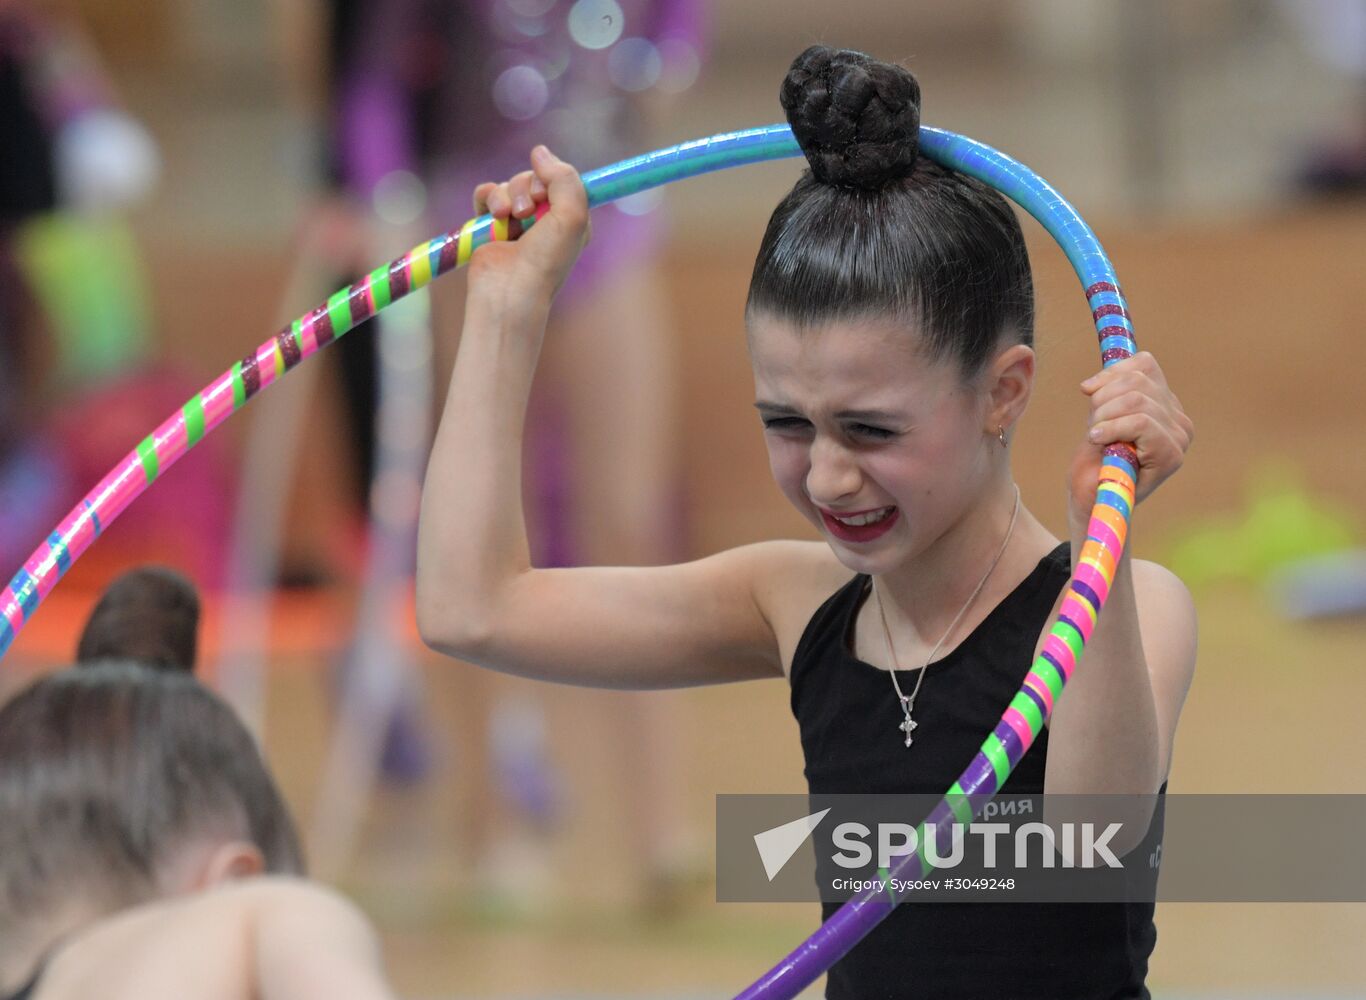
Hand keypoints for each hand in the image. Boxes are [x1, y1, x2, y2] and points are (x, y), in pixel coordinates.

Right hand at [468, 145, 590, 308]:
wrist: (509, 290)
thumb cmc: (545, 260)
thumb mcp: (572, 215)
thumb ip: (564, 177)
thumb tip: (539, 151)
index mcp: (570, 218)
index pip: (564, 179)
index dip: (555, 178)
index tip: (548, 192)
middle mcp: (545, 219)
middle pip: (536, 177)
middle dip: (529, 187)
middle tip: (527, 211)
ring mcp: (517, 222)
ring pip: (511, 184)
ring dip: (507, 194)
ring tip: (507, 216)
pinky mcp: (491, 225)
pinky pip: (487, 193)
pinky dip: (488, 198)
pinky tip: (493, 215)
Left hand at [1067, 352, 1193, 528]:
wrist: (1092, 501)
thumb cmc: (1096, 461)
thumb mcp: (1099, 416)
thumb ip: (1108, 392)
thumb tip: (1092, 382)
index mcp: (1166, 405)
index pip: (1144, 365)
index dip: (1110, 374)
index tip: (1088, 392)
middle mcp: (1179, 419)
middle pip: (1137, 381)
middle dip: (1102, 399)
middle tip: (1093, 426)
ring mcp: (1180, 437)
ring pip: (1137, 400)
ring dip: (1104, 416)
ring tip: (1096, 436)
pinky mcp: (1172, 454)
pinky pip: (1141, 422)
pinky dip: (1112, 428)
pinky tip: (1099, 440)